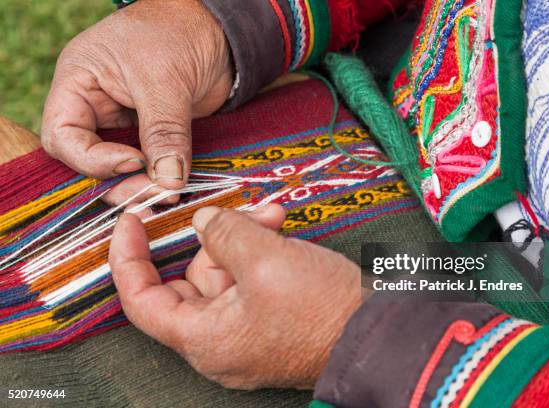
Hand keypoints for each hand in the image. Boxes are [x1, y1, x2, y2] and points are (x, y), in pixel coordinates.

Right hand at [42, 0, 232, 202]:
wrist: (218, 31)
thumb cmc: (178, 33)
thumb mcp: (165, 81)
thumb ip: (164, 132)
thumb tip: (168, 181)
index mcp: (78, 84)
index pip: (63, 136)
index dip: (93, 159)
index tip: (134, 162)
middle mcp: (95, 107)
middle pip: (89, 161)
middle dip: (120, 182)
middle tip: (155, 193)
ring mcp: (124, 123)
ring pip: (119, 169)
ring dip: (142, 186)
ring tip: (168, 195)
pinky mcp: (152, 134)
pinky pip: (148, 164)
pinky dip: (160, 178)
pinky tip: (176, 188)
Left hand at [109, 204, 362, 388]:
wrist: (381, 335)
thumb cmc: (323, 310)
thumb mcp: (266, 259)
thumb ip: (223, 232)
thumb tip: (203, 221)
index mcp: (205, 339)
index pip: (142, 300)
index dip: (129, 258)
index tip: (131, 221)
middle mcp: (220, 342)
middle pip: (192, 279)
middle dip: (214, 236)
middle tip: (236, 210)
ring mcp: (247, 333)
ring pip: (227, 274)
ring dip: (245, 238)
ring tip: (274, 218)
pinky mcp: (271, 322)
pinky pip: (251, 282)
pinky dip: (261, 254)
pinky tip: (280, 230)